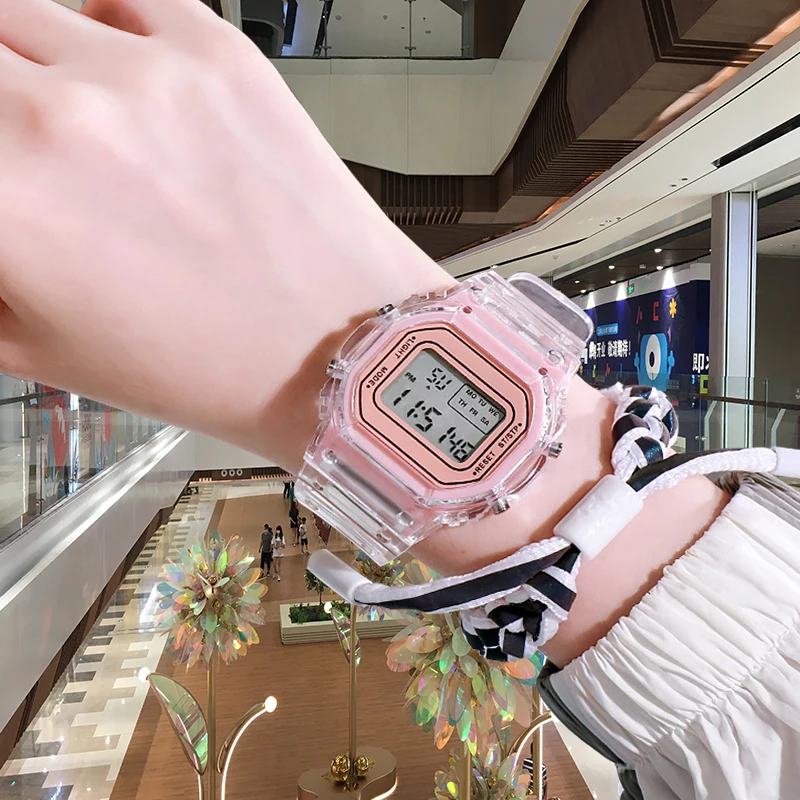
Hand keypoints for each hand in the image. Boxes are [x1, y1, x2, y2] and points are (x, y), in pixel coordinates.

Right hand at [0, 0, 448, 463]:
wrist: (332, 346)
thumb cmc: (211, 364)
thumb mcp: (41, 348)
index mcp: (5, 199)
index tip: (4, 179)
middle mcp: (64, 118)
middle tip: (27, 157)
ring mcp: (147, 72)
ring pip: (29, 17)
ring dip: (33, 69)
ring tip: (76, 134)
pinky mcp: (217, 52)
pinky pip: (120, 1)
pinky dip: (103, 35)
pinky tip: (123, 90)